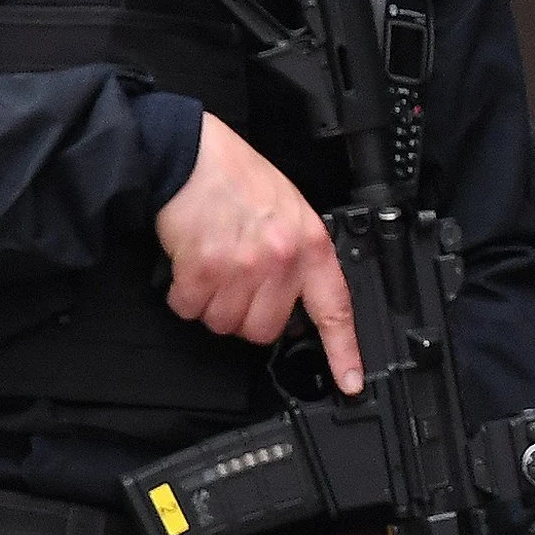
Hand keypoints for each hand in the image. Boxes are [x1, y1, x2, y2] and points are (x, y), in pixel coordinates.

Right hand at [156, 114, 361, 393]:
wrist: (189, 154)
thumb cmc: (237, 179)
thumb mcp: (290, 211)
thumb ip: (299, 255)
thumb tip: (295, 298)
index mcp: (310, 245)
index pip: (335, 308)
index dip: (344, 351)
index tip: (351, 381)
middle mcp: (281, 260)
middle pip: (264, 330)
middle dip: (245, 317)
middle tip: (235, 285)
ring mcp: (242, 267)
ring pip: (225, 323)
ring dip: (212, 305)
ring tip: (212, 267)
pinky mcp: (203, 269)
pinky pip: (190, 309)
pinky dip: (183, 296)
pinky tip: (189, 267)